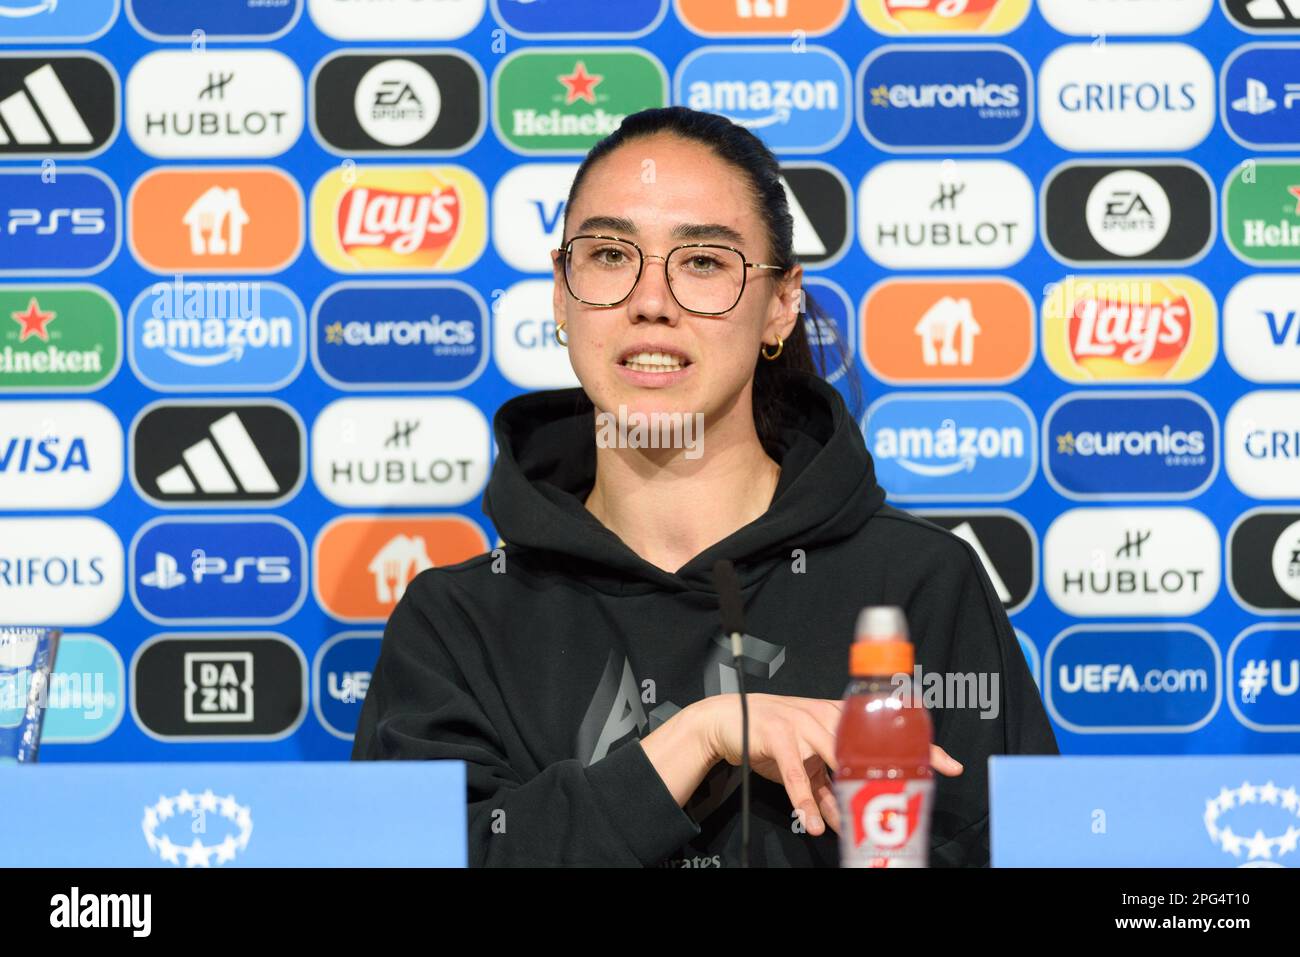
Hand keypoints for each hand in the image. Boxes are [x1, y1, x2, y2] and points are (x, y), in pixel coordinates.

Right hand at [693, 695, 963, 837]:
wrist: (727, 720)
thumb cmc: (772, 739)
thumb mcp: (805, 763)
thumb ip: (826, 788)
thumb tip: (846, 823)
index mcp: (837, 717)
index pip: (886, 731)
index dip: (919, 746)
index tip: (950, 766)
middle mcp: (825, 717)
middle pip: (868, 744)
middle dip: (889, 771)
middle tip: (906, 797)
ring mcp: (802, 724)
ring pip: (834, 761)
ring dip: (844, 796)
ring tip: (856, 823)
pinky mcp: (779, 738)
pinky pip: (797, 775)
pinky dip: (806, 802)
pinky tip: (813, 825)